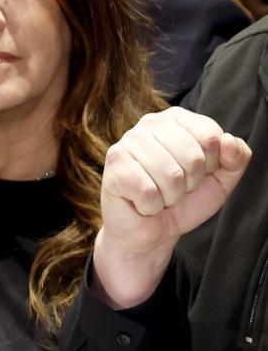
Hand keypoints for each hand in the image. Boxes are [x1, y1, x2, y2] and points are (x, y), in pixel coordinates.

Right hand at [94, 107, 251, 306]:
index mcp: (177, 119)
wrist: (151, 232)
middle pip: (193, 157)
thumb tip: (228, 141)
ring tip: (159, 196)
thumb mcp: (221, 180)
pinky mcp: (114, 168)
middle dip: (190, 184)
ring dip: (170, 197)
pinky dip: (151, 206)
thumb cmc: (184, 201)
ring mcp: (127, 144)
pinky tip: (142, 203)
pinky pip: (147, 192)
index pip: (211, 137)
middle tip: (175, 189)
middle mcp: (149, 124)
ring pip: (170, 175)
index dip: (212, 165)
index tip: (197, 174)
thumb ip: (237, 158)